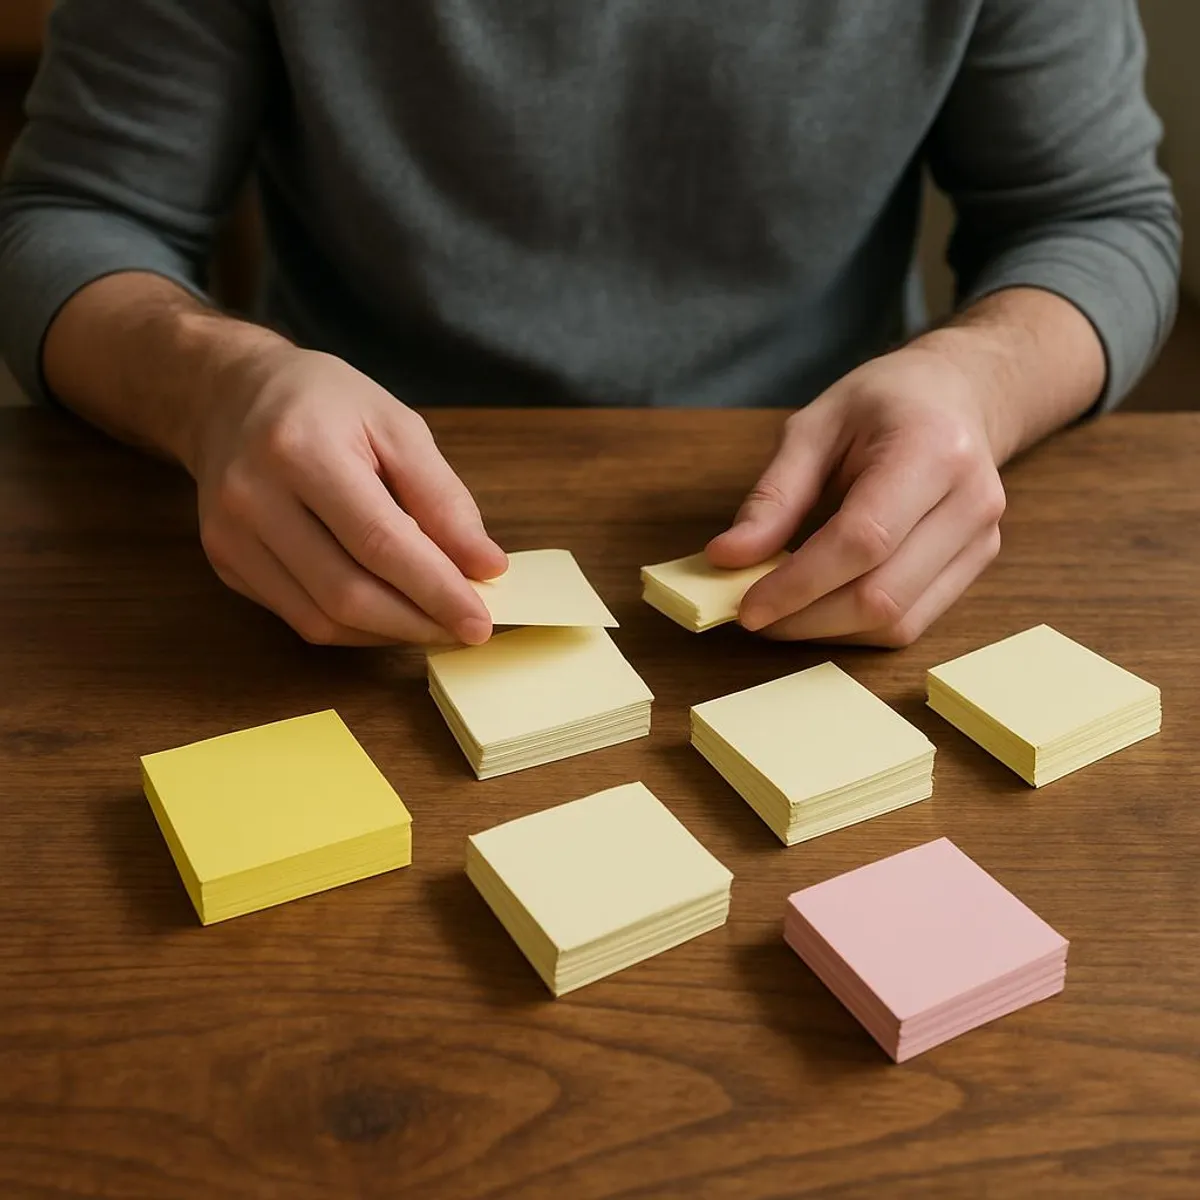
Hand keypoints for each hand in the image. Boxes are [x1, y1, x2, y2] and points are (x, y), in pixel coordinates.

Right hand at [186, 347, 506, 645]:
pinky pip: (299, 618)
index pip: (380, 542)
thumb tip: (485, 566)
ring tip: (434, 622)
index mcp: (301, 448)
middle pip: (347, 592)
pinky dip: (354, 628)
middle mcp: (253, 497)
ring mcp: (229, 536)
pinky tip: (389, 613)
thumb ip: (443, 498)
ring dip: (389, 633)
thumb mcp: (396, 426)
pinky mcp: (224, 564)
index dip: (436, 590)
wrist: (229, 396)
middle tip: (467, 629)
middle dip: (417, 621)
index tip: (479, 621)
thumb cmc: (323, 404)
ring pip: (321, 618)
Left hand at [707, 345, 1006, 646]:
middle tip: (753, 615)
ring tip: (782, 611)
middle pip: (881, 595)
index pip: (863, 540)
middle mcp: (970, 500)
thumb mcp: (814, 427)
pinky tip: (821, 608)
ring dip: (827, 632)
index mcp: (931, 450)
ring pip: (898, 622)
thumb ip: (772, 496)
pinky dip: (856, 628)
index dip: (799, 584)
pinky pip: (912, 623)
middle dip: (806, 618)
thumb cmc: (881, 404)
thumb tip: (726, 557)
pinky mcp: (977, 565)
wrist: (956, 395)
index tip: (747, 607)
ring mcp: (981, 539)